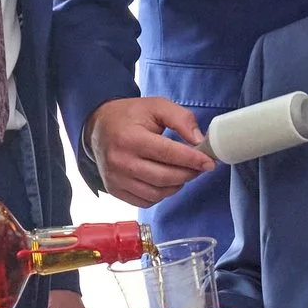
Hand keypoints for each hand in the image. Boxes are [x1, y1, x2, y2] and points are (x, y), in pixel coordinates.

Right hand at [88, 97, 213, 207]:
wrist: (98, 126)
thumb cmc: (130, 116)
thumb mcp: (156, 106)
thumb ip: (181, 119)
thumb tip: (199, 141)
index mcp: (130, 138)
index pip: (168, 154)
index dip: (192, 160)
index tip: (209, 162)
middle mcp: (120, 161)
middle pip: (164, 177)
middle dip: (188, 174)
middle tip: (199, 167)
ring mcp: (115, 179)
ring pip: (157, 193)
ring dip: (177, 185)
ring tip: (183, 172)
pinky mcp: (114, 190)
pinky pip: (145, 201)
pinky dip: (161, 194)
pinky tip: (165, 181)